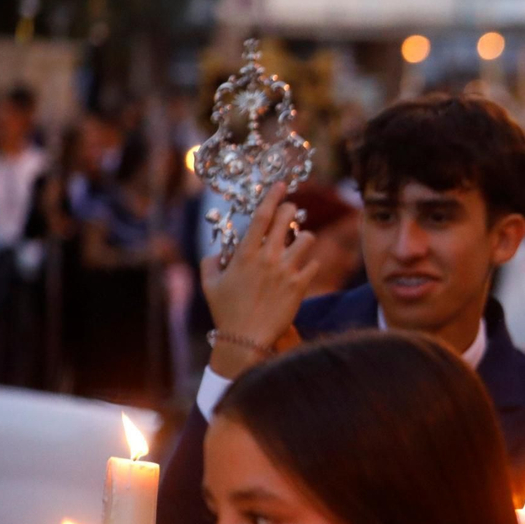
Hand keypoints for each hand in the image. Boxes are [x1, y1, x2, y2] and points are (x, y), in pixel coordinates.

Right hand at [202, 184, 318, 372]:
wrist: (246, 338)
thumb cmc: (225, 311)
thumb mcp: (210, 284)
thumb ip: (211, 263)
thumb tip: (217, 253)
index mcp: (245, 254)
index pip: (261, 217)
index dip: (272, 197)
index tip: (281, 185)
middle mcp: (267, 258)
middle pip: (285, 221)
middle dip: (290, 209)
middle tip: (291, 209)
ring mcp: (286, 271)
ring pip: (307, 239)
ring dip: (304, 238)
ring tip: (299, 243)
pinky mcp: (300, 286)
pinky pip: (314, 264)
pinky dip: (310, 264)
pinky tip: (305, 268)